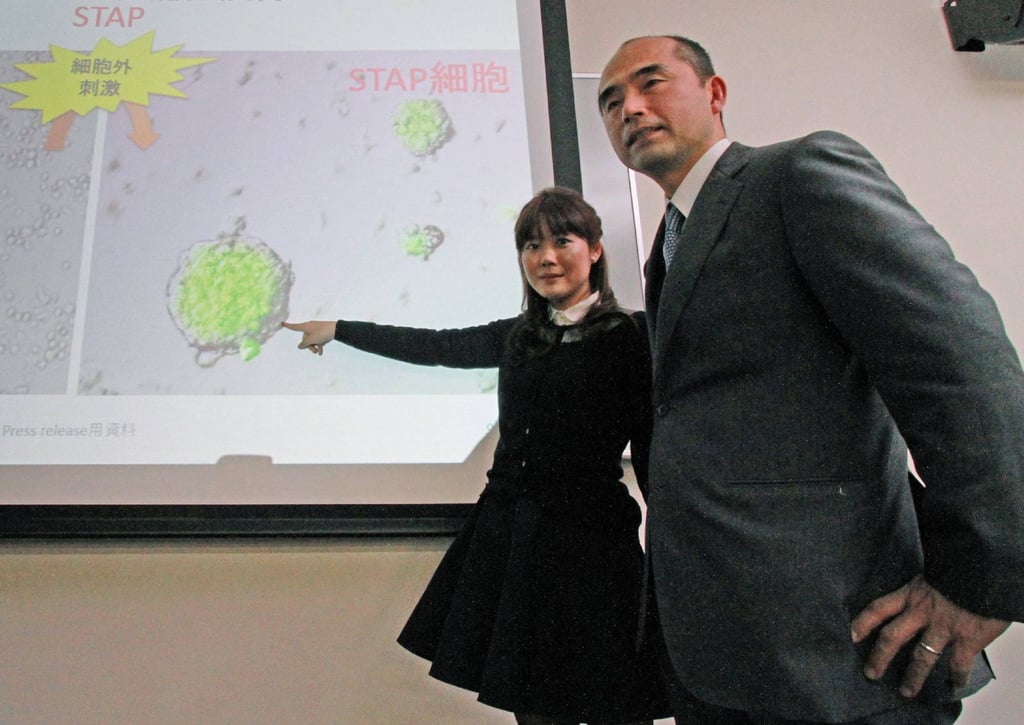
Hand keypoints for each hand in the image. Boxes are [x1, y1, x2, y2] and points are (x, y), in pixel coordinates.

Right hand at [280, 320, 335, 354]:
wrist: (335, 330)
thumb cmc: (322, 332)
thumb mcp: (311, 340)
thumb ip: (304, 344)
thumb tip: (300, 346)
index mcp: (305, 326)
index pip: (294, 327)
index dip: (288, 326)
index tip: (282, 323)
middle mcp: (309, 326)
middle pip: (305, 337)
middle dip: (308, 345)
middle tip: (314, 351)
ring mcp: (316, 329)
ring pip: (312, 339)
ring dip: (314, 346)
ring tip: (318, 352)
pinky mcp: (322, 331)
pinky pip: (317, 339)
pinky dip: (319, 345)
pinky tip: (321, 352)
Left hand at [850, 574, 1008, 697]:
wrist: (987, 566)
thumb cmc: (959, 567)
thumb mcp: (932, 573)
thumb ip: (921, 590)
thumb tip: (915, 599)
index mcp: (911, 593)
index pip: (878, 608)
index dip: (861, 623)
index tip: (848, 637)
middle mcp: (922, 611)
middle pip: (892, 637)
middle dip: (879, 657)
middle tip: (870, 674)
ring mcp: (943, 626)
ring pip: (921, 657)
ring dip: (913, 677)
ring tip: (906, 692)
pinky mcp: (967, 638)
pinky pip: (958, 664)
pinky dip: (956, 677)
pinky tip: (954, 685)